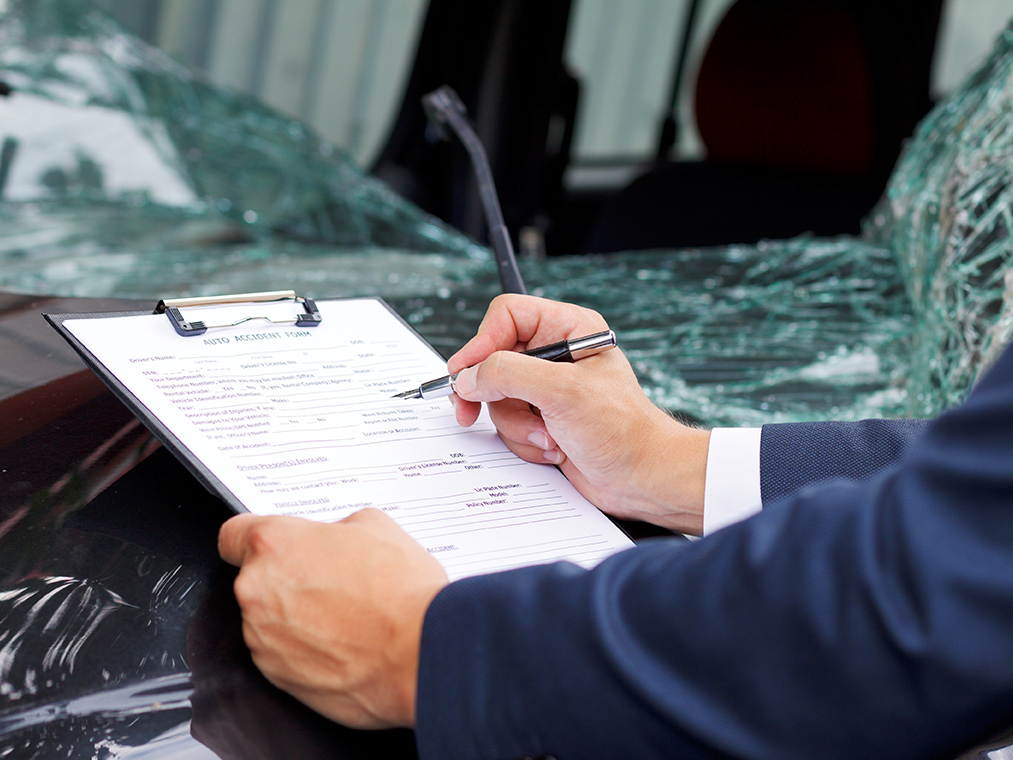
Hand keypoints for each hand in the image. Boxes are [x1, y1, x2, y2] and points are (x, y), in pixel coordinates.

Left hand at [217, 509, 447, 728]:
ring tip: (345, 615)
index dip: (253, 538)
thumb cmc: (400, 592)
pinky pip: (282, 654)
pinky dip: (305, 650)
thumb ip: (335, 528)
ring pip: (269, 619)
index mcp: (274, 545)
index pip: (233, 535)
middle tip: (333, 580)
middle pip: (257, 579)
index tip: (270, 546)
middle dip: (289, 578)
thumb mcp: (375, 526)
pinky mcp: (277, 677)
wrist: (417, 653)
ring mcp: (263, 639)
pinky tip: (343, 643)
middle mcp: (256, 592)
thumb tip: (331, 540)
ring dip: (296, 616)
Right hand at [448, 295, 709, 534]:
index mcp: (569, 328)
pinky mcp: (543, 418)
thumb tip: (468, 376)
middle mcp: (557, 354)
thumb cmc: (623, 430)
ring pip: (498, 398)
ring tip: (549, 436)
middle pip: (493, 360)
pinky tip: (554, 447)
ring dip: (517, 425)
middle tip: (472, 412)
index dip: (481, 342)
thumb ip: (508, 375)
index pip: (507, 316)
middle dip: (496, 396)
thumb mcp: (562, 392)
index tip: (465, 373)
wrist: (643, 478)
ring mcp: (548, 389)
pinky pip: (509, 424)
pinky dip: (525, 441)